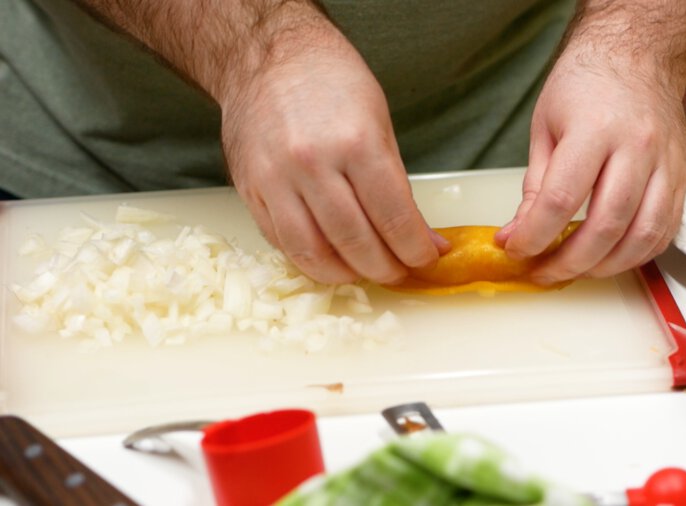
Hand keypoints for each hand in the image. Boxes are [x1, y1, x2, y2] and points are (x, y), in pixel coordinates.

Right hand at [219, 29, 446, 284]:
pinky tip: (331, 258)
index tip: (426, 259)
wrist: (267, 56)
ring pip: (313, 253)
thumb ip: (398, 186)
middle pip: (355, 243)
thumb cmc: (332, 82)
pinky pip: (282, 242)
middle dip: (385, 269)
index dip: (414, 249)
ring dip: (346, 274)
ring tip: (365, 271)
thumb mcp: (380, 123)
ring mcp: (275, 180)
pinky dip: (310, 259)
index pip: (393, 217)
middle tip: (399, 272)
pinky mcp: (250, 190)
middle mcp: (312, 164)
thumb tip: (423, 238)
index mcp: (355, 143)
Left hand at [496, 43, 685, 282]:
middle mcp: (637, 148)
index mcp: (595, 129)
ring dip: (604, 266)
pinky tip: (611, 257)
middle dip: (568, 261)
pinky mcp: (681, 177)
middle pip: (606, 226)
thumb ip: (534, 185)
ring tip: (575, 269)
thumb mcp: (545, 126)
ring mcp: (665, 164)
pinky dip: (637, 254)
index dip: (535, 235)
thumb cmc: (588, 82)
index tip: (516, 249)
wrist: (640, 52)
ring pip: (641, 236)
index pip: (562, 199)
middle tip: (543, 270)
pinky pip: (665, 230)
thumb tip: (519, 233)